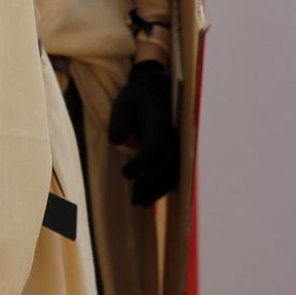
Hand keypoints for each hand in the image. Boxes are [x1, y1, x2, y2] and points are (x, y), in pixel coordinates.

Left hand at [107, 59, 178, 206]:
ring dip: (158, 190)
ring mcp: (179, 144)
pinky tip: (148, 198)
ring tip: (139, 202)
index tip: (125, 173)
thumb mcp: (123, 103)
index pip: (155, 147)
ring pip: (174, 172)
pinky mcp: (178, 151)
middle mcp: (174, 135)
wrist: (158, 91)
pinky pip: (175, 172)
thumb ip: (118, 121)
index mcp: (159, 122)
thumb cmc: (136, 99)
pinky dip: (163, 187)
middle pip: (168, 166)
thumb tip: (116, 141)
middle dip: (152, 184)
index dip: (142, 164)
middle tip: (134, 199)